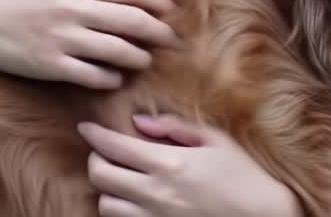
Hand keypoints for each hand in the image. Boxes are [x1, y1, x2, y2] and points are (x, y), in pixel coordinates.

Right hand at [0, 0, 179, 88]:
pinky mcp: (52, 65)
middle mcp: (74, 8)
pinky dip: (111, 78)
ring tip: (143, 60)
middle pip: (134, 22)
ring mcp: (63, 38)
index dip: (159, 2)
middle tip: (171, 41)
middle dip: (160, 33)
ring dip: (139, 58)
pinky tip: (115, 77)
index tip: (170, 12)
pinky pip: (94, 76)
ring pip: (119, 51)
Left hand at [78, 114, 303, 216]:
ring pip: (105, 205)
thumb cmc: (243, 176)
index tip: (86, 127)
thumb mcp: (216, 140)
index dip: (94, 134)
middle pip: (99, 175)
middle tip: (105, 153)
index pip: (114, 146)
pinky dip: (121, 212)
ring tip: (123, 181)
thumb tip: (139, 123)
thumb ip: (174, 127)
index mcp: (169, 162)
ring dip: (109, 190)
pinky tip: (134, 202)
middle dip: (96, 160)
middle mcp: (155, 193)